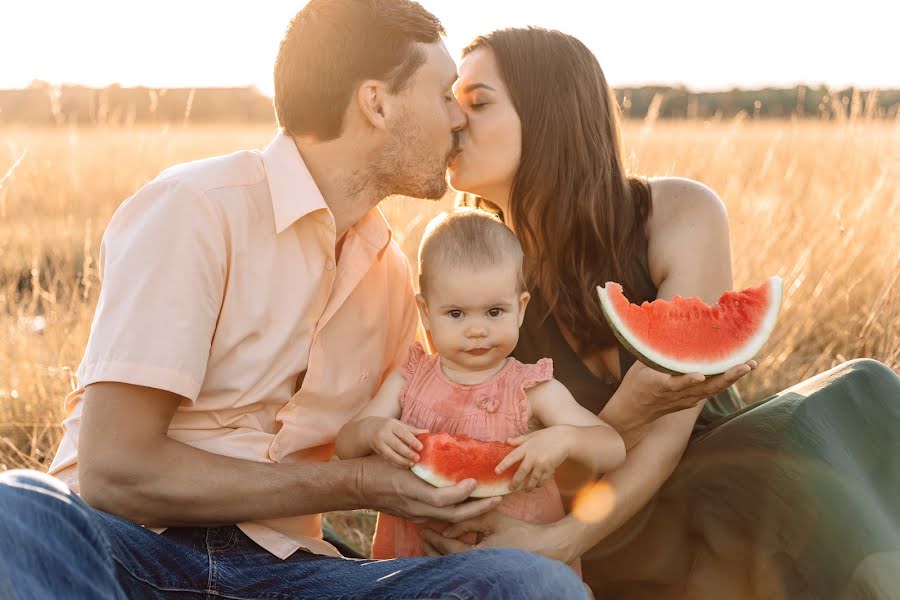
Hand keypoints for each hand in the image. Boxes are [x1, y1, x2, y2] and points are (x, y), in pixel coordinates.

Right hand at [354, 455, 501, 522]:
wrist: (357, 485)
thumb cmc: (377, 466)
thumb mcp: (398, 459)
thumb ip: (420, 458)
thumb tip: (443, 444)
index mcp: (411, 492)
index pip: (443, 500)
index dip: (462, 493)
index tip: (475, 482)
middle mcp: (416, 508)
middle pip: (453, 515)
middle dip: (478, 509)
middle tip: (498, 498)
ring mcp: (415, 515)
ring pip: (449, 519)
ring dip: (471, 511)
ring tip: (489, 501)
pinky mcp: (415, 516)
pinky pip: (441, 517)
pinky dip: (458, 511)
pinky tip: (469, 503)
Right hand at [365, 417, 427, 467]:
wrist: (368, 430)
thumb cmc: (388, 426)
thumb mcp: (398, 424)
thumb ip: (412, 429)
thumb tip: (427, 432)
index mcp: (391, 425)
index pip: (403, 433)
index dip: (412, 440)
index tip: (421, 447)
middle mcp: (384, 434)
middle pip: (397, 445)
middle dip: (408, 453)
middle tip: (418, 458)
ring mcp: (379, 444)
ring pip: (391, 454)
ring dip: (402, 460)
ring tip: (412, 464)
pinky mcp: (378, 452)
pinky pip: (388, 459)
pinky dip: (397, 463)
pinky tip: (404, 466)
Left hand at [421, 511, 574, 563]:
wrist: (543, 549)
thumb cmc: (520, 533)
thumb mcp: (493, 520)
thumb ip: (469, 520)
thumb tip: (447, 526)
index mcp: (476, 557)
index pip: (447, 549)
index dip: (434, 538)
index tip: (423, 527)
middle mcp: (475, 568)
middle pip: (445, 562)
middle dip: (431, 549)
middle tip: (422, 534)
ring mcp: (480, 571)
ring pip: (452, 565)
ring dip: (440, 553)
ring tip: (431, 541)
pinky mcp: (485, 570)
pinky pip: (463, 564)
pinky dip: (452, 556)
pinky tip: (449, 546)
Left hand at [494, 426, 572, 491]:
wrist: (565, 439)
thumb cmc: (547, 436)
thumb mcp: (532, 435)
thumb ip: (519, 440)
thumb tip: (507, 441)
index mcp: (527, 447)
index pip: (512, 457)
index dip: (504, 465)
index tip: (496, 472)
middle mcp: (533, 457)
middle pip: (521, 472)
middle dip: (515, 482)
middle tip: (510, 488)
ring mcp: (542, 464)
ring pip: (532, 479)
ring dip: (527, 486)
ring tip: (524, 490)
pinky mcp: (550, 469)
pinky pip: (542, 480)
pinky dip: (538, 484)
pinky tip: (536, 486)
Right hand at [619, 359, 756, 423]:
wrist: (635, 413)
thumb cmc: (636, 384)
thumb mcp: (640, 367)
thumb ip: (656, 352)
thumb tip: (667, 326)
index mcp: (659, 386)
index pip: (674, 384)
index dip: (686, 381)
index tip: (699, 376)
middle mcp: (676, 396)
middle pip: (705, 388)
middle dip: (727, 377)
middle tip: (746, 366)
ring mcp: (686, 400)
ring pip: (712, 390)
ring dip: (732, 378)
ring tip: (750, 365)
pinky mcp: (691, 402)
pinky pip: (710, 390)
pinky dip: (724, 380)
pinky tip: (738, 369)